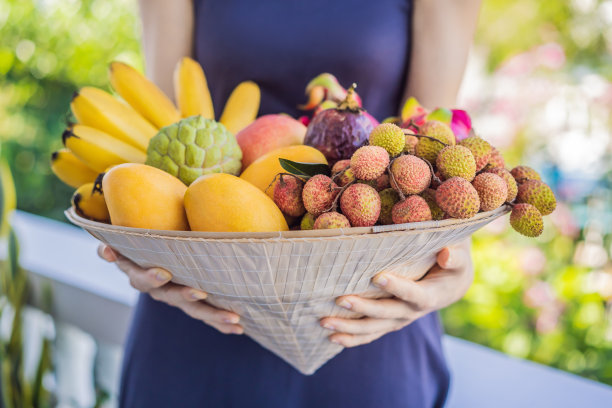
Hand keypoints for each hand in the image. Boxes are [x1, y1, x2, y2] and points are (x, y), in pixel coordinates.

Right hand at [97, 244, 242, 334]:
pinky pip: (206, 315)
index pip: (139, 277)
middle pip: (169, 295)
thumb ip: (119, 236)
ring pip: (193, 309)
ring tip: (234, 319)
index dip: (149, 277)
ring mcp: (175, 297)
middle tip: (200, 294)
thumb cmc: (145, 231)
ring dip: (213, 315)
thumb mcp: (130, 231)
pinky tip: (238, 330)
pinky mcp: (191, 304)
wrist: (156, 245)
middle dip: (185, 295)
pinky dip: (221, 324)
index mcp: (138, 270)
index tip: (164, 274)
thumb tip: (107, 251)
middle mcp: (156, 288)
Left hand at [320, 239, 472, 346]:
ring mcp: (400, 319)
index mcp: (430, 295)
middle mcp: (413, 311)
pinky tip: (332, 338)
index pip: (413, 293)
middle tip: (340, 299)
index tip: (377, 277)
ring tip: (325, 323)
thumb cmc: (453, 262)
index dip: (397, 287)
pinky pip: (371, 333)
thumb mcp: (459, 254)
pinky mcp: (390, 322)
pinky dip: (352, 338)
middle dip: (363, 308)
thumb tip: (445, 255)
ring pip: (374, 328)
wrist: (452, 283)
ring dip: (350, 327)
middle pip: (386, 313)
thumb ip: (455, 255)